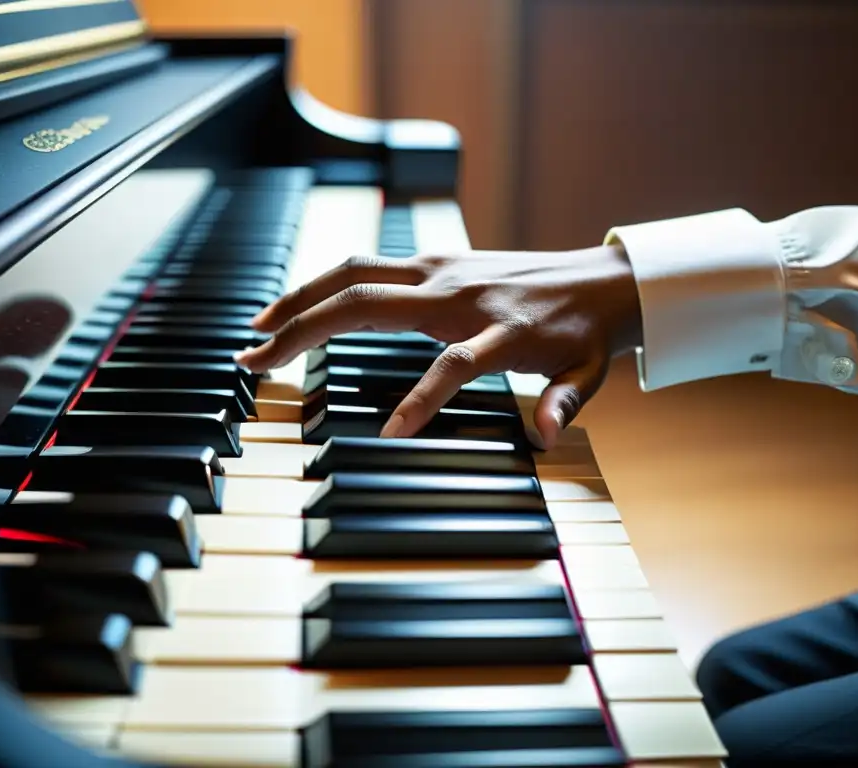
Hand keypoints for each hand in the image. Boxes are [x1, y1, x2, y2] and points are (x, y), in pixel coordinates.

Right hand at [236, 244, 642, 448]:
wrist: (602, 278)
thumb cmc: (586, 332)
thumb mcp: (586, 373)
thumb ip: (565, 402)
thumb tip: (549, 436)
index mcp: (501, 328)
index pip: (452, 364)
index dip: (420, 399)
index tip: (387, 435)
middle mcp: (461, 291)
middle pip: (370, 304)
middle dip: (304, 330)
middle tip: (255, 361)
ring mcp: (443, 269)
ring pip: (355, 273)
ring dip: (301, 299)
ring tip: (257, 331)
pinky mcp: (436, 260)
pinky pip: (367, 266)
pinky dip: (326, 285)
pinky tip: (300, 307)